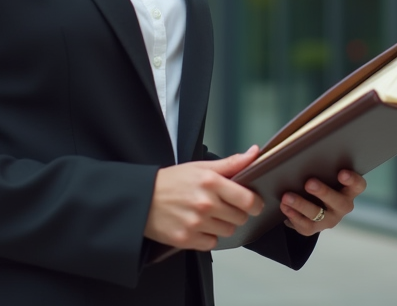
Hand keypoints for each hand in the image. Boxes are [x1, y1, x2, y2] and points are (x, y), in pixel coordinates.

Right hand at [144, 146, 265, 250]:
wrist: (141, 199)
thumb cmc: (170, 181)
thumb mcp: (200, 166)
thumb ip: (231, 163)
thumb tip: (254, 153)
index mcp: (210, 182)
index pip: (248, 199)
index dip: (255, 203)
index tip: (253, 203)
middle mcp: (204, 203)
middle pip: (240, 217)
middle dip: (236, 213)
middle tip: (224, 206)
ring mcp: (195, 223)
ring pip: (228, 231)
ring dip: (222, 225)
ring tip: (208, 215)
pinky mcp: (187, 239)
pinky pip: (212, 243)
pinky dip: (208, 237)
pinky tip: (198, 226)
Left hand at [280, 169, 365, 235]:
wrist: (307, 201)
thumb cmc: (317, 177)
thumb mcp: (321, 170)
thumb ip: (319, 161)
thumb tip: (303, 144)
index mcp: (348, 189)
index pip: (358, 185)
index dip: (352, 180)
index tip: (341, 172)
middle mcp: (342, 206)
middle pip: (338, 202)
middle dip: (323, 192)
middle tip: (309, 183)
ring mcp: (329, 219)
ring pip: (317, 214)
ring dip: (301, 204)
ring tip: (286, 196)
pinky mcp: (313, 228)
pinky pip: (304, 225)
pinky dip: (293, 215)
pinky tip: (284, 207)